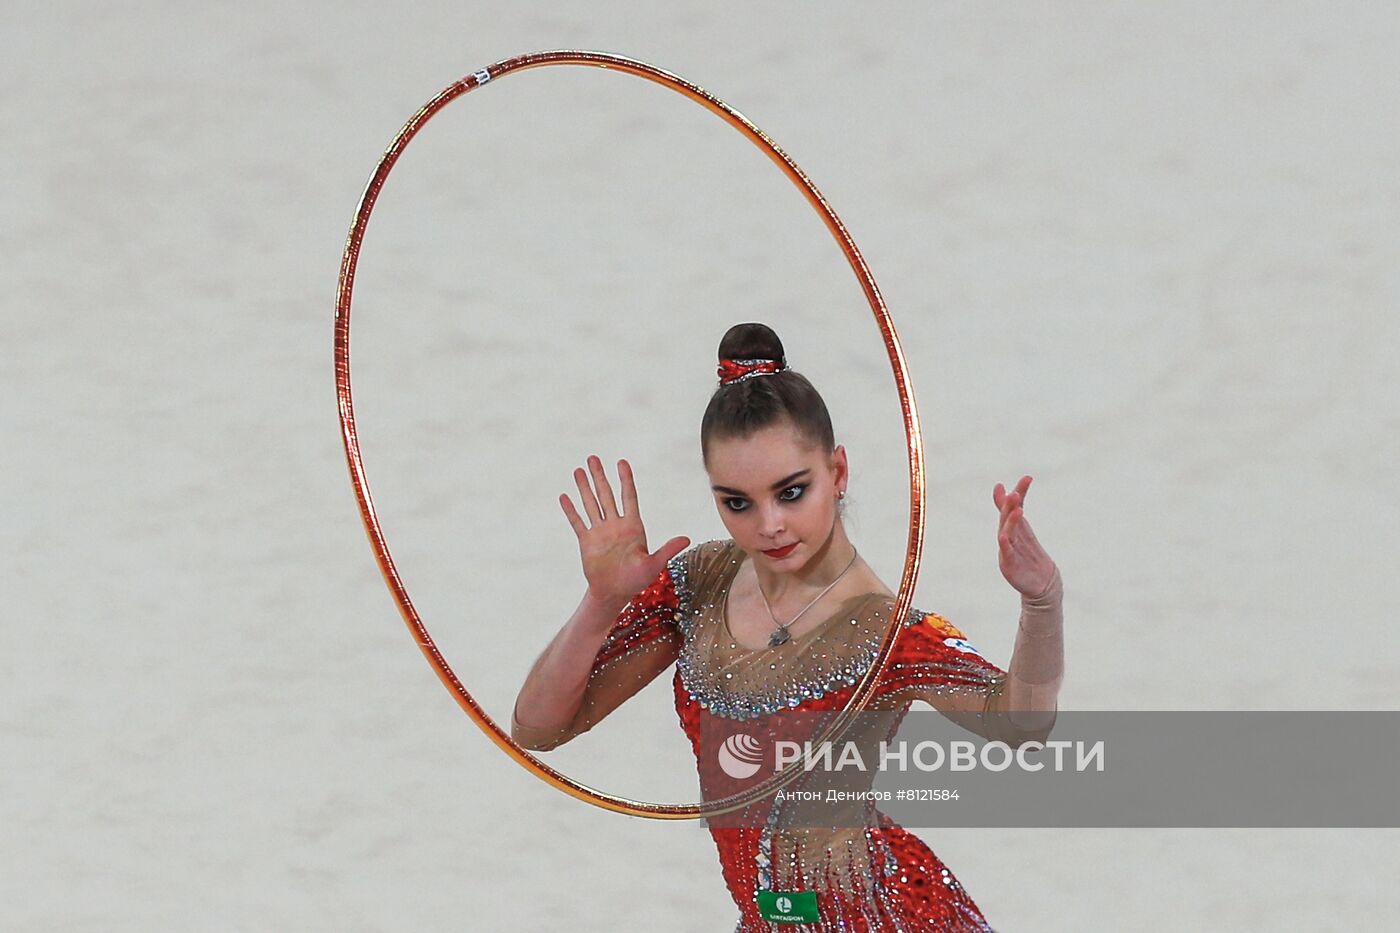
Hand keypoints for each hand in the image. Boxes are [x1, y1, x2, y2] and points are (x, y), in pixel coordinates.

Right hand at [559, 455, 689, 609]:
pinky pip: (578, 522)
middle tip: (593, 457)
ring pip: (591, 504)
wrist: (614, 593)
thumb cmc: (636, 580)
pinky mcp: (587, 541)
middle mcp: (615, 525)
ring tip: (578, 470)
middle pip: (606, 495)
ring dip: (584, 488)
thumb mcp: (654, 565)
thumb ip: (667, 549)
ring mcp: (600, 532)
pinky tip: (564, 496)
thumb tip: (687, 538)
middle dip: (600, 476)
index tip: (621, 462)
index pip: (628, 497)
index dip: (625, 479)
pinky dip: (571, 510)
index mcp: (633, 526)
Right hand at [993, 475, 1056, 598]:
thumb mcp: (1023, 529)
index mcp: (1015, 526)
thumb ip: (1015, 509)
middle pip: (1007, 517)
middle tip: (1016, 493)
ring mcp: (1008, 549)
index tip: (1028, 478)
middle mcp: (1009, 535)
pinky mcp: (1009, 565)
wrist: (1039, 581)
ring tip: (1018, 509)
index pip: (1015, 505)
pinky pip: (1006, 553)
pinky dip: (1005, 544)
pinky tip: (1004, 536)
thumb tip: (1009, 490)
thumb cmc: (1029, 553)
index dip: (1021, 492)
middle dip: (1010, 505)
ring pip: (1008, 532)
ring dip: (1011, 521)